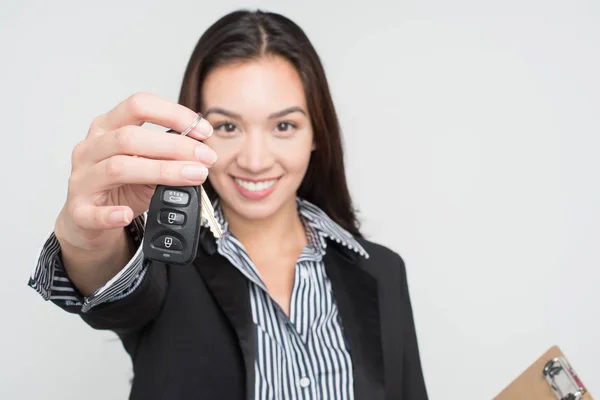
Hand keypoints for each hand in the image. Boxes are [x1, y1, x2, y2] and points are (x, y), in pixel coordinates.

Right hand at [55, 92, 215, 251]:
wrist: (89, 221)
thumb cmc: (120, 187)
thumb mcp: (146, 164)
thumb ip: (167, 155)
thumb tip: (201, 151)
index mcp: (107, 127)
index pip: (138, 105)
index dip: (174, 113)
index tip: (203, 130)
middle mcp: (90, 148)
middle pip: (129, 137)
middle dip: (175, 146)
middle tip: (206, 158)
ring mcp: (82, 179)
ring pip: (117, 169)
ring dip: (161, 172)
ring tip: (192, 177)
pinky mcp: (78, 211)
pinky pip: (92, 212)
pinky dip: (111, 214)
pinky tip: (127, 214)